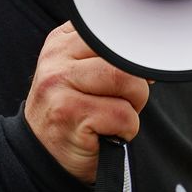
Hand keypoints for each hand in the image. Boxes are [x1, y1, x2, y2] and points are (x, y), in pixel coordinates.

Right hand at [24, 21, 150, 183]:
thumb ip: (106, 57)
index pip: (113, 33)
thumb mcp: (80, 75)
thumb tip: (149, 57)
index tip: (132, 74)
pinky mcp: (69, 114)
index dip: (131, 56)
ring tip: (113, 118)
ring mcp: (59, 86)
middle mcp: (56, 59)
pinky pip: (123, 116)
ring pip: (128, 81)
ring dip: (133, 107)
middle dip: (137, 86)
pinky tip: (106, 134)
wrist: (43, 158)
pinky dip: (126, 130)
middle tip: (123, 104)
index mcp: (61, 42)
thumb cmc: (72, 115)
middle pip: (123, 57)